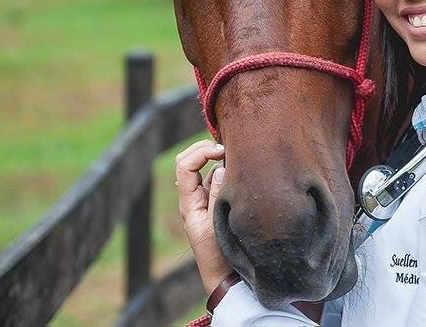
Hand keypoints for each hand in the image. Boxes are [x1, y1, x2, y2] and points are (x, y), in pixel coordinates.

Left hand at [175, 139, 233, 293]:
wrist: (226, 277)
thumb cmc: (220, 255)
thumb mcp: (218, 224)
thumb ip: (218, 195)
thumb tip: (219, 167)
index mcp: (189, 204)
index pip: (185, 166)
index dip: (201, 152)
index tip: (222, 150)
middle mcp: (193, 198)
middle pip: (188, 161)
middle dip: (204, 148)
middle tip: (226, 147)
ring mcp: (204, 200)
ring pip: (205, 168)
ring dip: (218, 158)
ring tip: (238, 157)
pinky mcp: (216, 202)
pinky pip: (217, 178)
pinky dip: (226, 169)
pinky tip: (240, 170)